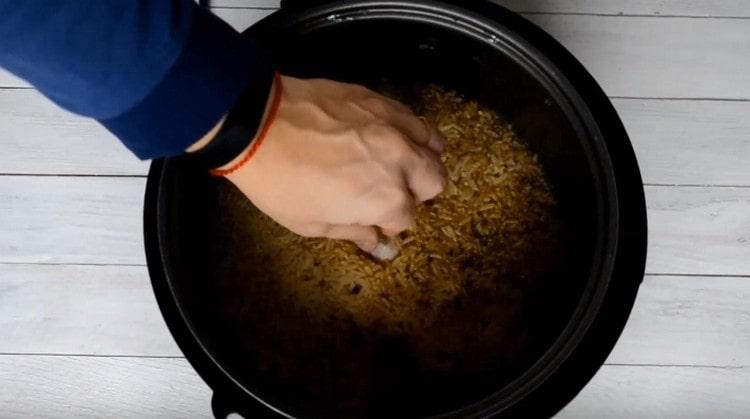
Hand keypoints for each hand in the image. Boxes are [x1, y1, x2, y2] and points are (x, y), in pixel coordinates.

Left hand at [222, 75, 446, 250]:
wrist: (256, 124)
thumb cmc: (280, 182)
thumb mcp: (312, 224)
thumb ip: (354, 233)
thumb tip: (379, 244)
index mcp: (386, 200)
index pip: (407, 219)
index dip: (389, 223)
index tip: (372, 221)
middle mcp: (401, 163)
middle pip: (434, 182)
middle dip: (417, 193)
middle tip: (390, 194)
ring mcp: (394, 127)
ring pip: (434, 148)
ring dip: (422, 162)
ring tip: (399, 165)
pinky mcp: (381, 102)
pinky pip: (414, 119)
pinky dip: (414, 134)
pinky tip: (396, 139)